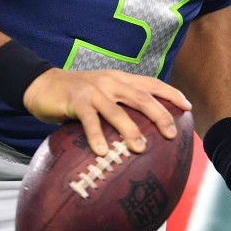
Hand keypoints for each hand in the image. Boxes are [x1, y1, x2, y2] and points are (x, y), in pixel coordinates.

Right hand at [22, 68, 190, 155]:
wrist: (43, 84)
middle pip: (141, 97)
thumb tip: (142, 130)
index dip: (171, 94)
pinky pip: (89, 119)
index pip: (152, 83)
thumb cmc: (76, 95)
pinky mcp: (76, 100)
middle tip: (171, 134)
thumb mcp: (102, 94)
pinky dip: (96, 135)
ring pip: (117, 111)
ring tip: (141, 148)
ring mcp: (94, 90)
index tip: (188, 106)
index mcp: (120, 79)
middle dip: (159, 114)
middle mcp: (111, 82)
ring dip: (131, 130)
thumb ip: (120, 106)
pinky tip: (102, 151)